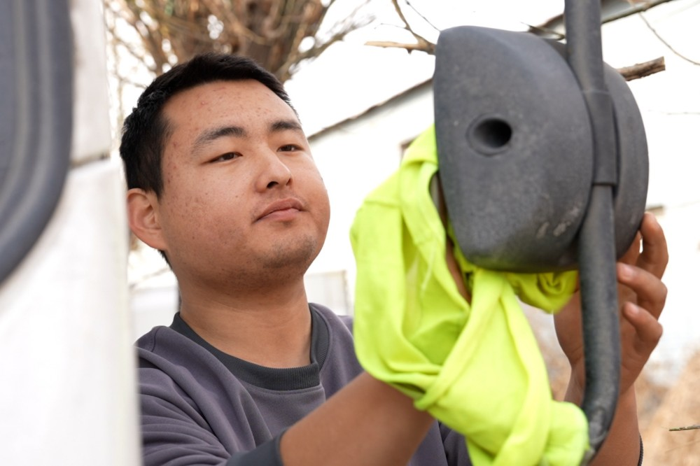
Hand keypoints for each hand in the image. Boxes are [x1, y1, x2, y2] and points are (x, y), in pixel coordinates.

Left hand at [554, 212, 667, 397]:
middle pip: (657, 262)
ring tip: (620, 270)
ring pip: (658, 292)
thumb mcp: (568, 297)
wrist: (586, 370)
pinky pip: (653, 329)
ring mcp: (643, 318)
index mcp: (622, 279)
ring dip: (642, 278)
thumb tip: (550, 245)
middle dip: (655, 239)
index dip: (637, 228)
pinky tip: (627, 310)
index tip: (629, 204)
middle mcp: (637, 295)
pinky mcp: (642, 345)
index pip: (635, 248)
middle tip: (645, 219)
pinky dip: (642, 318)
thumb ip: (568, 274)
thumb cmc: (580, 327)